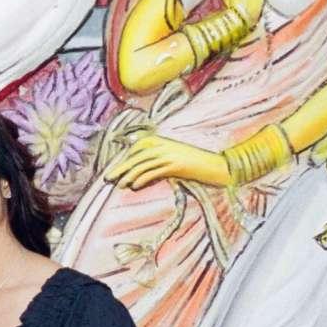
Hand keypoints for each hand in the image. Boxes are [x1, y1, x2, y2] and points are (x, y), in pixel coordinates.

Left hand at [104, 133, 228, 189]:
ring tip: (120, 185)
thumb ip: (158, 161)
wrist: (219, 166)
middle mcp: (163, 144)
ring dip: (129, 175)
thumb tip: (139, 173)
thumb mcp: (175, 158)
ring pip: (143, 164)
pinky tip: (134, 186)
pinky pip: (154, 171)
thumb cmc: (197, 165)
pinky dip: (142, 178)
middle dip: (121, 167)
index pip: (136, 148)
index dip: (124, 159)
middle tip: (108, 178)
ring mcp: (169, 154)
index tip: (114, 170)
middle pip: (136, 156)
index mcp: (162, 140)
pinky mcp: (176, 164)